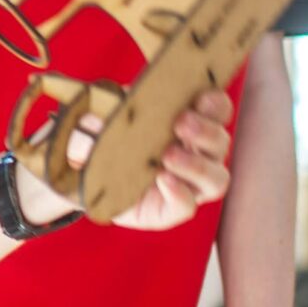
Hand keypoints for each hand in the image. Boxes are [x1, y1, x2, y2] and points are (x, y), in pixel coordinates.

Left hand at [44, 89, 233, 232]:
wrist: (86, 178)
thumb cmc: (104, 139)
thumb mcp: (103, 118)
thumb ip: (107, 111)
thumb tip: (106, 111)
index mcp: (190, 123)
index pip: (218, 111)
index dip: (216, 103)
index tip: (201, 96)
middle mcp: (198, 155)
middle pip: (221, 143)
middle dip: (206, 131)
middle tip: (181, 123)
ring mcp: (189, 185)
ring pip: (216, 179)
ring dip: (197, 165)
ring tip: (168, 156)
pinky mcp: (171, 210)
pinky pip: (187, 206)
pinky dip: (178, 193)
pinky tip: (162, 180)